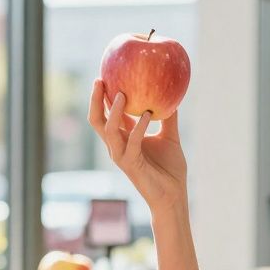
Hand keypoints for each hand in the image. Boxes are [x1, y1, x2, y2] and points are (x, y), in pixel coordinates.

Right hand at [87, 79, 187, 208]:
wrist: (174, 196)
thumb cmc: (170, 169)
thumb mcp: (171, 137)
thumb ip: (169, 118)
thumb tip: (174, 95)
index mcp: (124, 138)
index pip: (108, 113)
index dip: (104, 95)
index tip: (107, 73)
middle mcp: (117, 146)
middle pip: (97, 120)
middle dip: (95, 100)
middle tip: (99, 79)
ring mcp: (121, 156)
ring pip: (107, 130)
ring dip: (112, 111)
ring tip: (119, 93)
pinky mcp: (131, 165)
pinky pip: (131, 142)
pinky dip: (138, 127)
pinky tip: (147, 114)